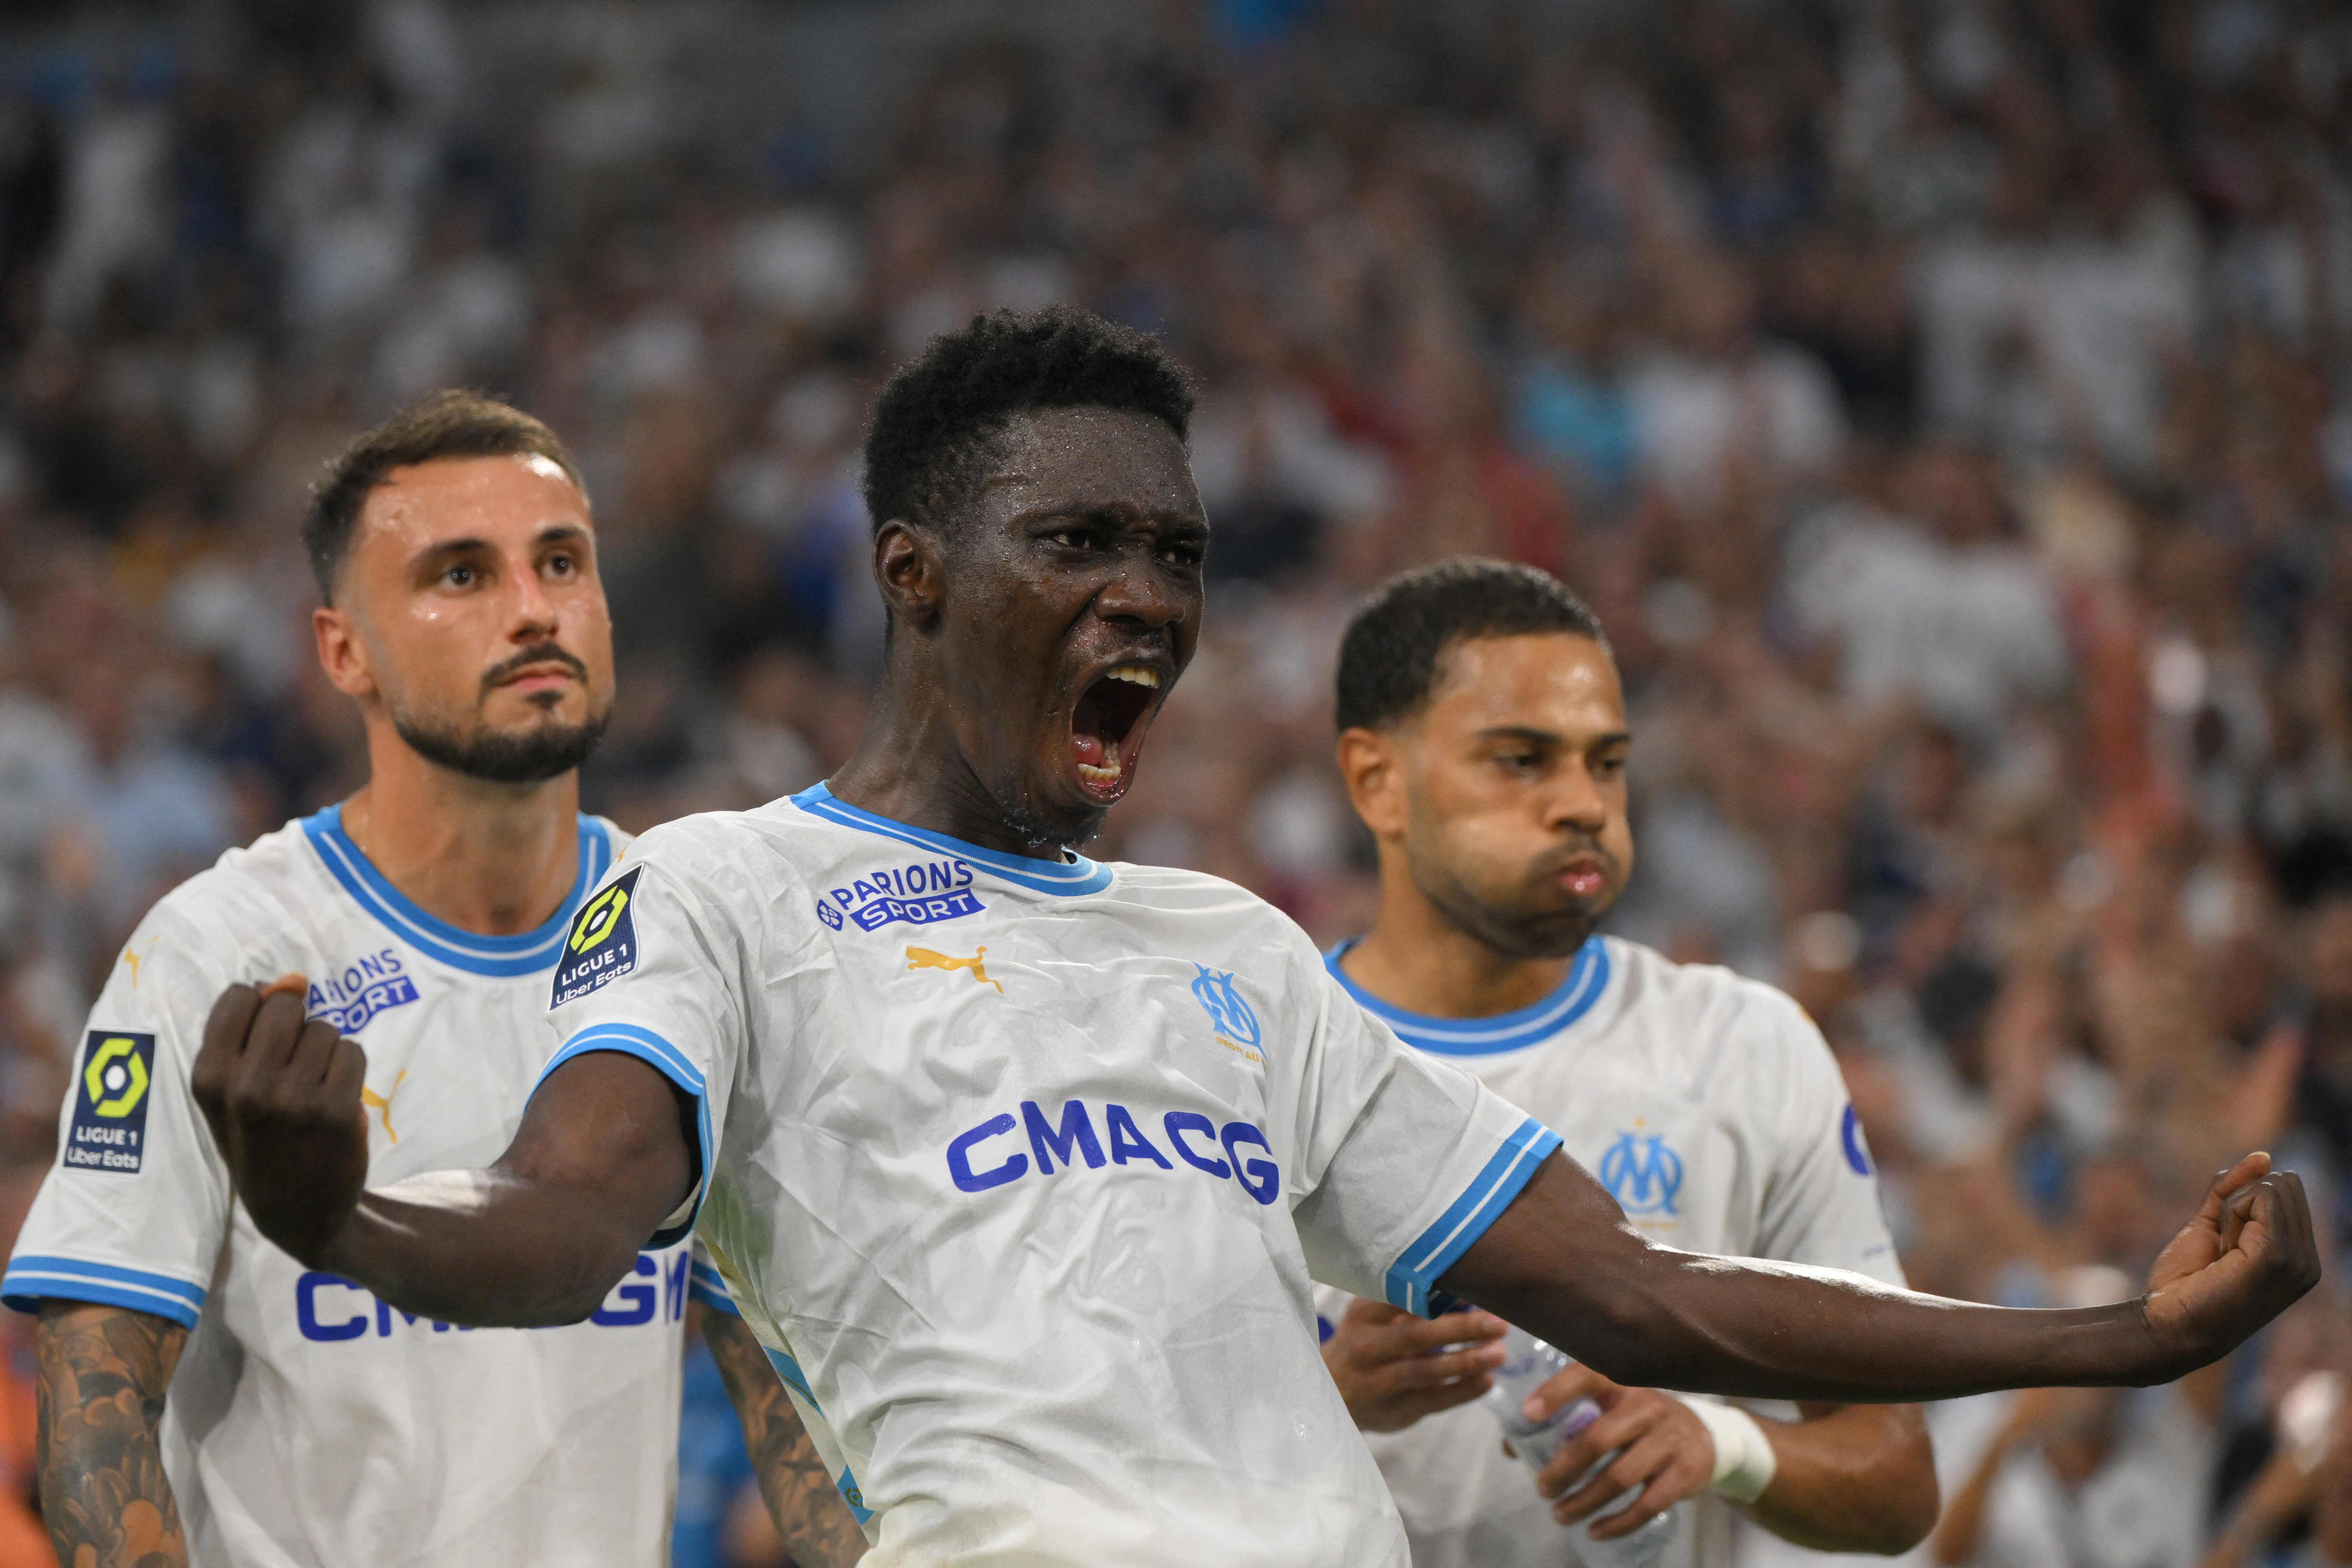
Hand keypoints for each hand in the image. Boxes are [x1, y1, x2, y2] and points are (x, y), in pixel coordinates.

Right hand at [190, 978, 369, 1266]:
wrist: (298, 1214)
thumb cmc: (261, 1142)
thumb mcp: (231, 1092)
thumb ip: (247, 1031)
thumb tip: (292, 979)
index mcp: (208, 1079)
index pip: (240, 996)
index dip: (261, 1010)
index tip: (264, 1043)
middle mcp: (245, 1087)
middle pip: (285, 1006)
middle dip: (296, 1028)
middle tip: (292, 1070)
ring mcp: (292, 1099)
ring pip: (324, 1029)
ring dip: (325, 1053)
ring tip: (312, 1092)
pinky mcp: (337, 1110)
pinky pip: (353, 1051)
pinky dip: (349, 1070)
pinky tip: (335, 1102)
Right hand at [1321, 1298, 1507, 1432]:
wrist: (1330, 1394)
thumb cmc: (1363, 1344)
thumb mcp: (1372, 1318)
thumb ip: (1409, 1305)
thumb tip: (1465, 1291)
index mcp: (1363, 1314)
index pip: (1401, 1298)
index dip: (1439, 1293)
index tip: (1475, 1286)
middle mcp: (1367, 1346)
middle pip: (1417, 1335)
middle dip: (1461, 1328)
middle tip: (1499, 1323)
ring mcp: (1378, 1381)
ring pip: (1425, 1370)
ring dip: (1465, 1361)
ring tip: (1499, 1353)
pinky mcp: (1394, 1410)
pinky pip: (1432, 1401)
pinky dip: (1461, 1392)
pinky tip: (1487, 1381)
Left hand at [1524, 1364, 1713, 1537]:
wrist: (1703, 1435)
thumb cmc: (1637, 1420)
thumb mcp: (1607, 1408)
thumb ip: (1563, 1420)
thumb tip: (1511, 1448)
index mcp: (1620, 1384)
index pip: (1587, 1376)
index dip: (1557, 1392)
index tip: (1528, 1414)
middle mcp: (1646, 1406)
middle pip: (1597, 1439)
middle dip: (1563, 1469)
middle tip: (1541, 1489)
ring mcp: (1668, 1439)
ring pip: (1619, 1476)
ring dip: (1584, 1501)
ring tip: (1559, 1515)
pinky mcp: (1685, 1472)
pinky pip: (1646, 1504)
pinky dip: (1618, 1523)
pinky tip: (1596, 1531)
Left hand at [2141, 1153, 2320, 1375]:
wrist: (2167, 1325)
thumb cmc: (2184, 1283)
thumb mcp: (2209, 1224)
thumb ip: (2232, 1190)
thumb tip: (2262, 1157)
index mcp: (2298, 1256)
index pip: (2285, 1188)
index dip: (2241, 1203)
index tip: (2225, 1243)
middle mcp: (2307, 1261)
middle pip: (2281, 1184)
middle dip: (2239, 1203)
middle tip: (2222, 1248)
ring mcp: (2298, 1261)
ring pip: (2270, 1187)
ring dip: (2233, 1212)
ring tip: (2222, 1255)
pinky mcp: (2280, 1257)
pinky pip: (2261, 1197)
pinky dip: (2230, 1216)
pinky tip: (2223, 1252)